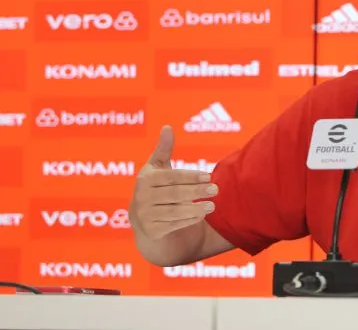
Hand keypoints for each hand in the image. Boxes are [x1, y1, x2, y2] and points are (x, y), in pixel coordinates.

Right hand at [128, 125, 217, 239]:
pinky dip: (188, 220)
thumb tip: (167, 127)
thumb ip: (164, 149)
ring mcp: (145, 216)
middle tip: (216, 189)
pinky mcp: (151, 231)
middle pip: (175, 194)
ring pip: (175, 211)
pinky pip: (173, 225)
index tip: (209, 176)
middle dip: (197, 192)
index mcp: (145, 179)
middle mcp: (142, 198)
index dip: (191, 176)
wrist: (144, 220)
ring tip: (212, 205)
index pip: (172, 176)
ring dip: (195, 208)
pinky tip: (200, 215)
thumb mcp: (157, 167)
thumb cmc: (155, 187)